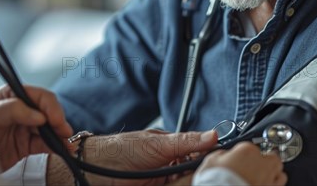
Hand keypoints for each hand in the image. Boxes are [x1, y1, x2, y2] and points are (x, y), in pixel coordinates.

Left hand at [0, 84, 72, 170]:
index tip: (56, 120)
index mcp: (12, 95)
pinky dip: (55, 147)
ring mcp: (25, 128)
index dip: (50, 107)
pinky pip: (45, 145)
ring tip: (68, 144)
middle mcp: (22, 110)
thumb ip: (13, 109)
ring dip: (60, 135)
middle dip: (58, 121)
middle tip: (65, 133)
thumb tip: (39, 114)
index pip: (38, 96)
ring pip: (49, 129)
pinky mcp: (26, 146)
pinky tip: (62, 150)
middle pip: (48, 111)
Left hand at [81, 129, 217, 185]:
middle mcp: (170, 165)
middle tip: (208, 176)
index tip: (220, 163)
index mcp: (172, 147)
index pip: (199, 154)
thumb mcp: (158, 144)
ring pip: (184, 182)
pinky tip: (185, 184)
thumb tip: (213, 134)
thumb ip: (186, 141)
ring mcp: (163, 180)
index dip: (209, 159)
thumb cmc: (123, 149)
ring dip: (190, 181)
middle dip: (200, 174)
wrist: (96, 169)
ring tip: (201, 179)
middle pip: (193, 172)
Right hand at [194, 142, 286, 185]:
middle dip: (267, 160)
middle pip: (272, 157)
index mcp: (247, 151)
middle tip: (257, 164)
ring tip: (264, 176)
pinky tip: (266, 184)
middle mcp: (261, 164)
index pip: (250, 146)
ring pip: (280, 173)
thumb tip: (224, 156)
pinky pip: (278, 185)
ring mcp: (268, 180)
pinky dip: (273, 184)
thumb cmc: (216, 180)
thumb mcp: (211, 161)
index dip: (244, 152)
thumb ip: (221, 155)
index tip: (239, 157)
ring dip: (273, 173)